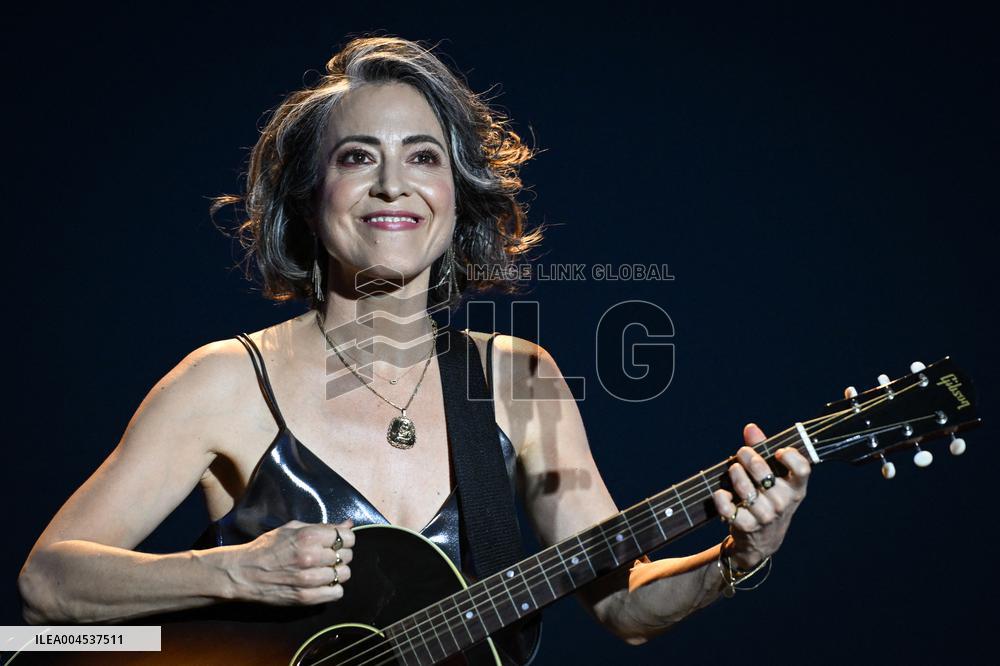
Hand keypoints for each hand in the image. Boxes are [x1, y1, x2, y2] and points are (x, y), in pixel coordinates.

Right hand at [221, 519, 354, 605]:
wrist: (243, 573)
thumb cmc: (267, 548)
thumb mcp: (292, 529)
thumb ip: (323, 526)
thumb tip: (348, 524)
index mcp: (308, 536)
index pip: (347, 536)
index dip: (345, 539)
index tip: (338, 542)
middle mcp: (311, 556)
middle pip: (347, 556)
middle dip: (340, 555)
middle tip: (328, 557)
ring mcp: (309, 579)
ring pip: (344, 574)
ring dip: (337, 572)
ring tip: (324, 571)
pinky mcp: (305, 598)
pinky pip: (337, 593)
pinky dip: (333, 589)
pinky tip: (322, 584)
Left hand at [712, 423, 810, 569]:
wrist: (763, 540)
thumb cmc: (769, 497)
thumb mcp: (774, 477)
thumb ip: (763, 449)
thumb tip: (751, 427)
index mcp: (796, 488)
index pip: (802, 469)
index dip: (790, 456)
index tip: (778, 451)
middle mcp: (783, 503)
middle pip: (764, 474)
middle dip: (748, 458)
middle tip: (742, 453)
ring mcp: (765, 516)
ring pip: (745, 490)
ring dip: (735, 475)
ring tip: (733, 470)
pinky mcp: (746, 526)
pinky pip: (728, 508)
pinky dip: (721, 498)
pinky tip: (721, 493)